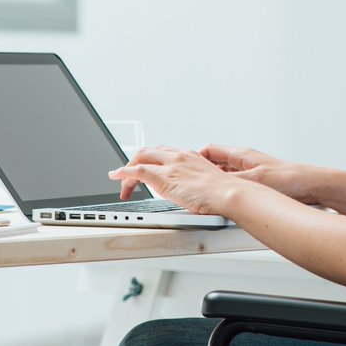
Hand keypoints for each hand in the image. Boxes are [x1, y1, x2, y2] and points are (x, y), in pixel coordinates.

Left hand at [108, 146, 245, 215]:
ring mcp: (170, 165)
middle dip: (136, 162)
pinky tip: (116, 177)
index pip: (164, 153)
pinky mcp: (163, 177)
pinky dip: (123, 173)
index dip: (151, 160)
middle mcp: (179, 156)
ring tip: (123, 185)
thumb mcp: (208, 184)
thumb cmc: (224, 194)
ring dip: (128, 170)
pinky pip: (136, 171)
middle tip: (131, 178)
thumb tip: (190, 193)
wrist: (229, 194)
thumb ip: (196, 184)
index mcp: (190, 156)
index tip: (146, 170)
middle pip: (149, 152)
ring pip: (140, 158)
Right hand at [199, 144, 320, 204]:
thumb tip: (212, 185)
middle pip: (215, 164)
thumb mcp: (255, 181)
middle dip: (202, 173)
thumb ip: (233, 183)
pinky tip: (226, 204)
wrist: (315, 186)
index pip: (210, 151)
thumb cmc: (291, 179)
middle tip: (189, 184)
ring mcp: (253, 173)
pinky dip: (228, 194)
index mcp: (242, 155)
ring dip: (216, 185)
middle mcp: (246, 162)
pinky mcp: (261, 185)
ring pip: (226, 177)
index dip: (195, 158)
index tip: (184, 168)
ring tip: (204, 196)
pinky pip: (237, 187)